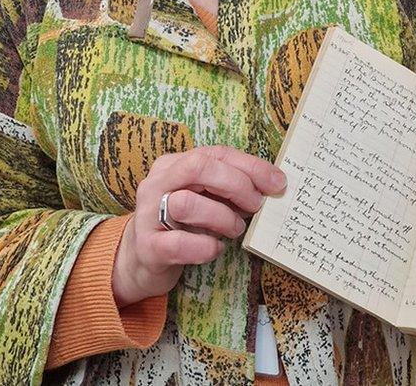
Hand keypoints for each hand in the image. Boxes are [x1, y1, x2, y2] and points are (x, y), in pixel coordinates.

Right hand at [111, 145, 285, 307]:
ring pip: (187, 203)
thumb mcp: (202, 198)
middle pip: (198, 167)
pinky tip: (213, 249)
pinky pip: (180, 244)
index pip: (215, 153)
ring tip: (234, 230)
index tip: (277, 182)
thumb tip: (270, 186)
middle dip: (236, 185)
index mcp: (173, 165)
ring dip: (222, 218)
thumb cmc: (179, 226)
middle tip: (256, 205)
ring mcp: (148, 214)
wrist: (137, 261)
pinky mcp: (147, 247)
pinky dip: (205, 247)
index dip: (250, 165)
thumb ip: (227, 188)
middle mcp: (157, 183)